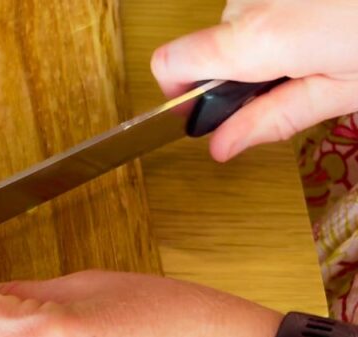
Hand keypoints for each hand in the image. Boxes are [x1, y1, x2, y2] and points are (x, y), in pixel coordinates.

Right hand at [151, 0, 357, 160]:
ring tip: (335, 37)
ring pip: (249, 12)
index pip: (171, 62)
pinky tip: (335, 14)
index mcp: (260, 38)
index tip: (206, 109)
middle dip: (248, 63)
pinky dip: (294, 7)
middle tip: (308, 73)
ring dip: (277, 31)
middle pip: (216, 38)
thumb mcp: (347, 91)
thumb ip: (275, 118)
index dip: (179, 92)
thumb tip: (221, 146)